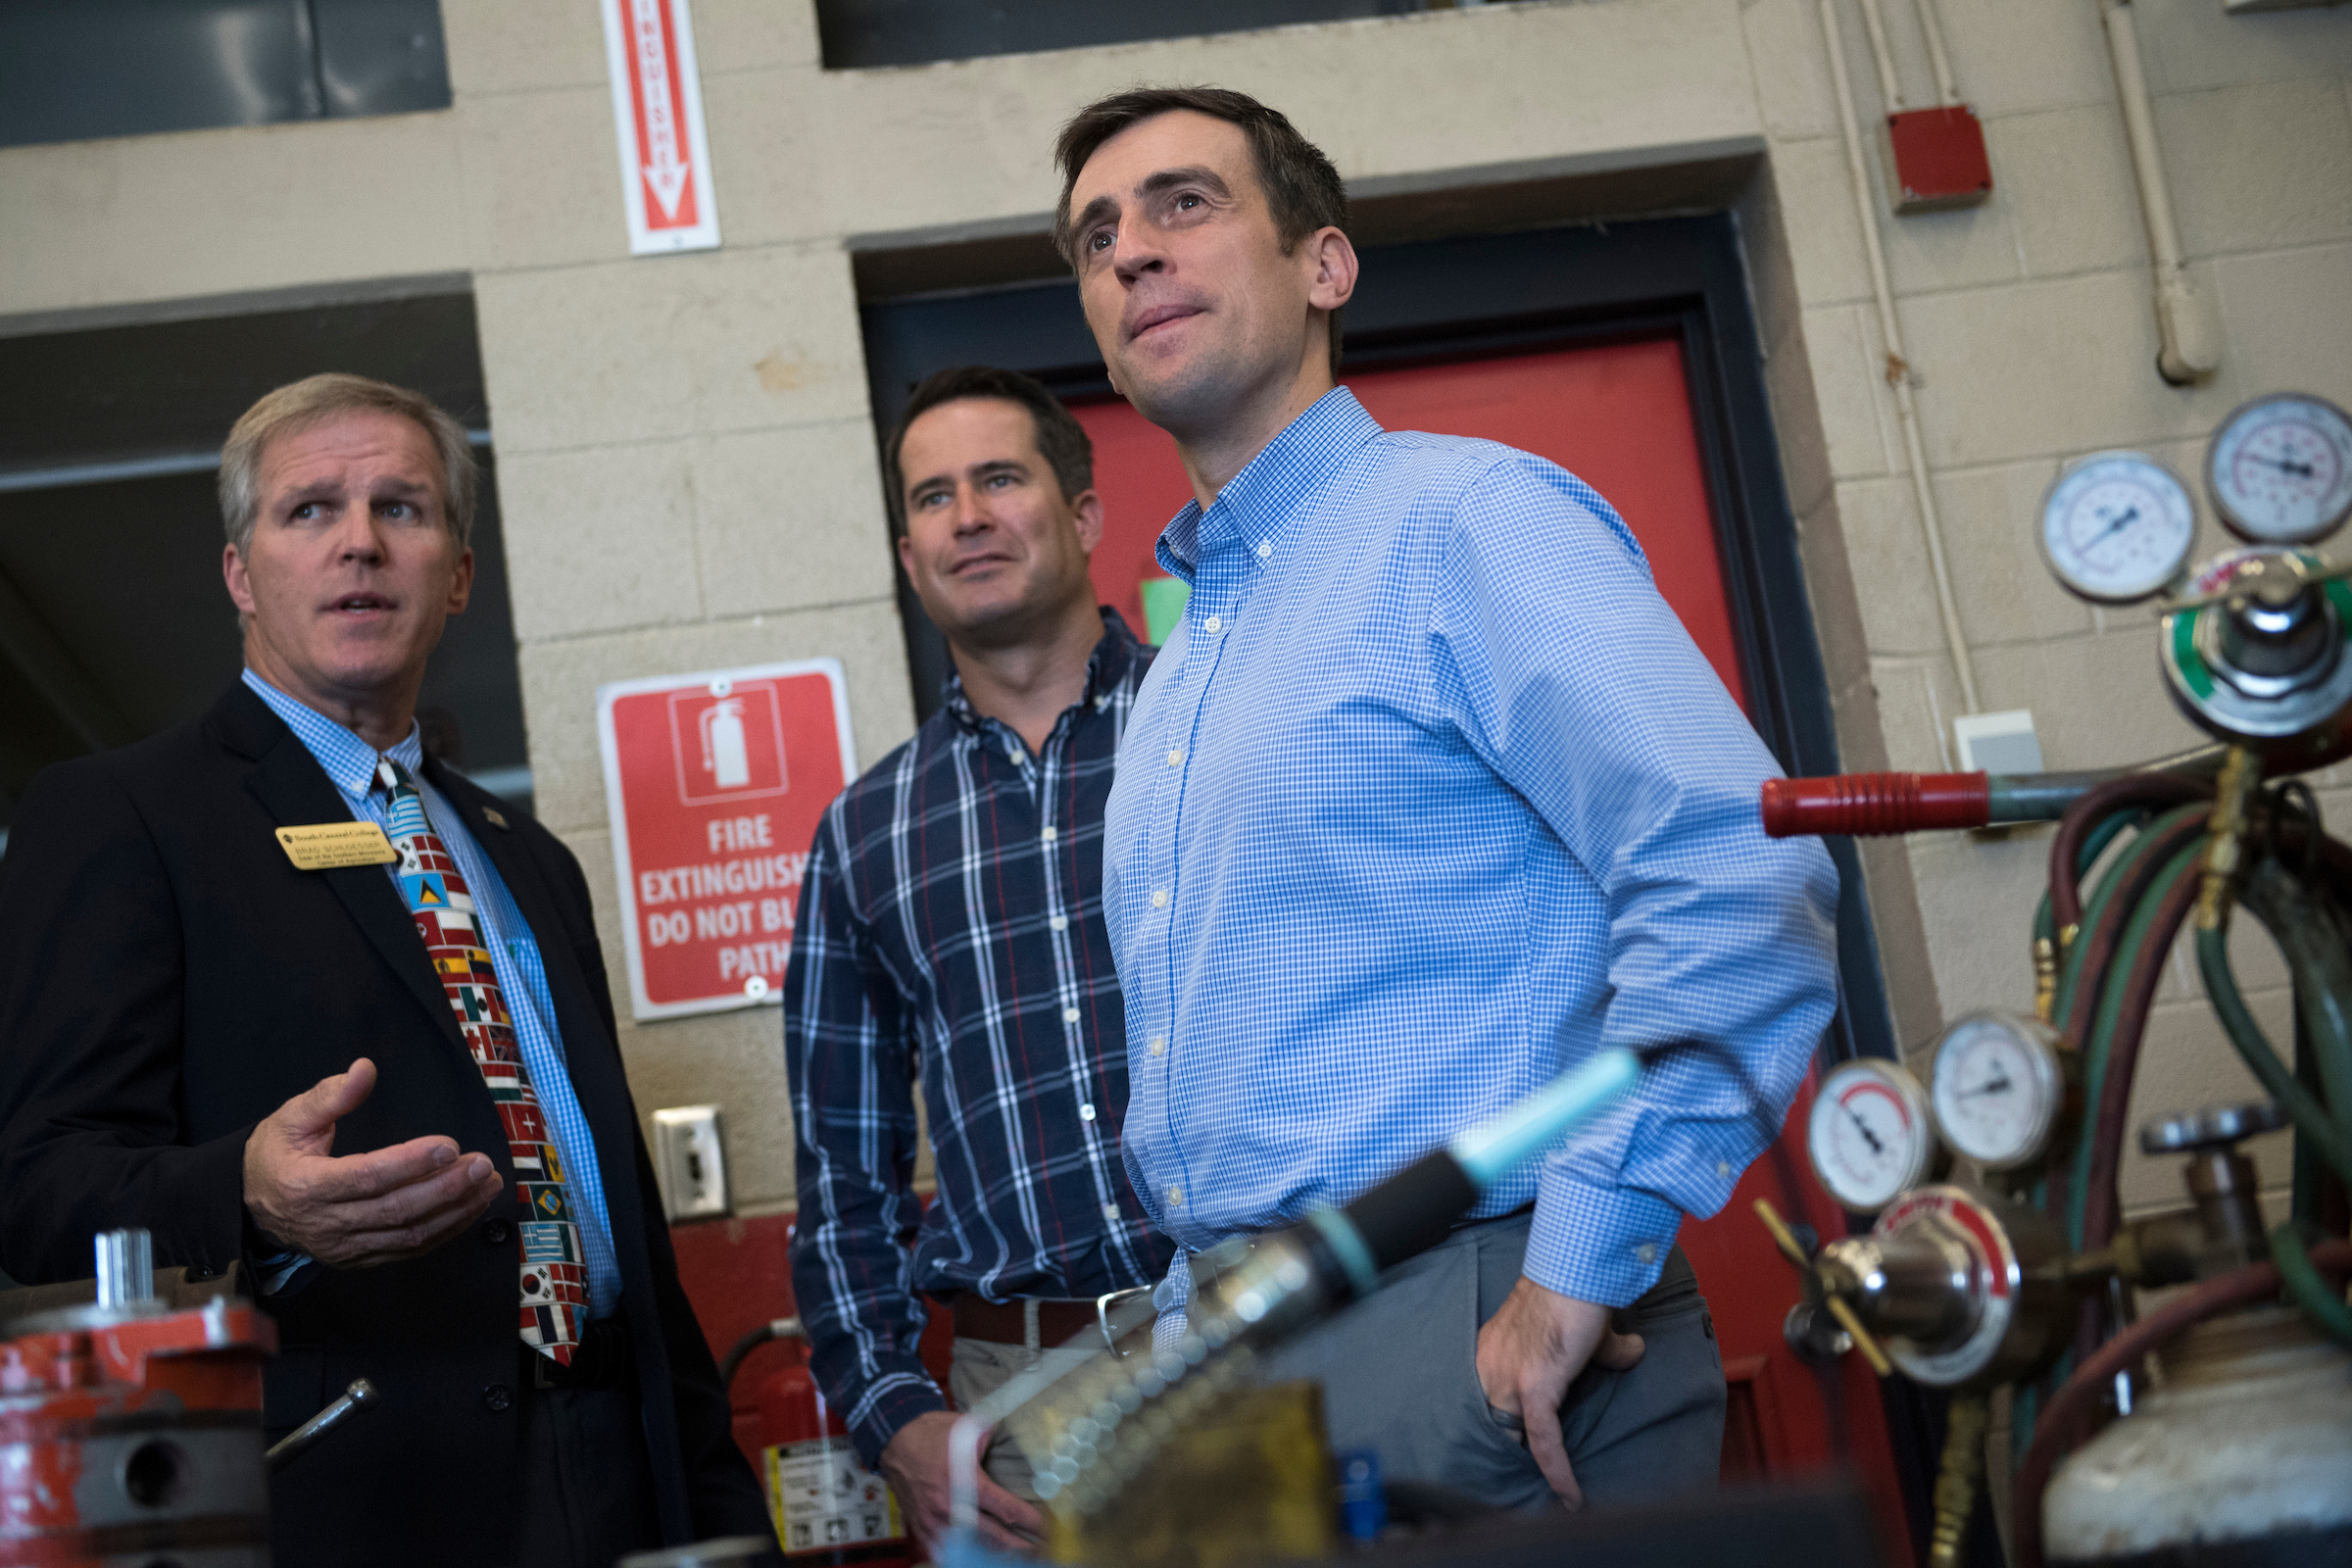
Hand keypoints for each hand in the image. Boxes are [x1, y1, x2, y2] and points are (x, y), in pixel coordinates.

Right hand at [242, 1059, 504, 1267]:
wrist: (252, 1207)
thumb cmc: (275, 1156)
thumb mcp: (290, 1118)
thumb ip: (329, 1096)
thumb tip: (365, 1069)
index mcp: (307, 1186)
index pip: (367, 1177)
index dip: (410, 1163)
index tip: (448, 1145)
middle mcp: (328, 1224)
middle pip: (395, 1210)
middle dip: (445, 1188)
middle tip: (482, 1164)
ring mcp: (345, 1248)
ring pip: (408, 1234)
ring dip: (455, 1211)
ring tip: (488, 1183)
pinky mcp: (360, 1259)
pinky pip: (408, 1249)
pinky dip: (445, 1230)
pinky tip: (470, 1207)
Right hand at [879, 1409, 1043, 1556]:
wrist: (894, 1439)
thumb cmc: (931, 1433)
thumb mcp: (968, 1427)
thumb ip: (993, 1437)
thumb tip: (1016, 1438)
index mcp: (964, 1483)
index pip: (1005, 1510)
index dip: (1029, 1521)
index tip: (1045, 1526)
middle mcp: (949, 1508)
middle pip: (992, 1538)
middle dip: (1018, 1547)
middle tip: (1038, 1550)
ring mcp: (933, 1522)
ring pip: (970, 1549)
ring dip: (993, 1553)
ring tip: (1014, 1555)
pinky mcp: (922, 1527)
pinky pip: (944, 1551)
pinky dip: (964, 1555)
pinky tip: (980, 1556)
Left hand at [1474, 1276, 1645, 1507]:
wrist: (1579, 1271)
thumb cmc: (1580, 1291)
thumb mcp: (1587, 1329)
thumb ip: (1604, 1349)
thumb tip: (1632, 1352)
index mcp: (1496, 1349)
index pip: (1490, 1398)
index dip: (1503, 1427)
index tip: (1516, 1450)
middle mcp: (1492, 1366)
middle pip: (1491, 1423)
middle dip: (1506, 1453)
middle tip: (1522, 1484)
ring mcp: (1509, 1377)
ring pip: (1511, 1436)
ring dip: (1528, 1467)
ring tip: (1550, 1498)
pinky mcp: (1534, 1387)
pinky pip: (1542, 1439)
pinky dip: (1557, 1470)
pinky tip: (1571, 1497)